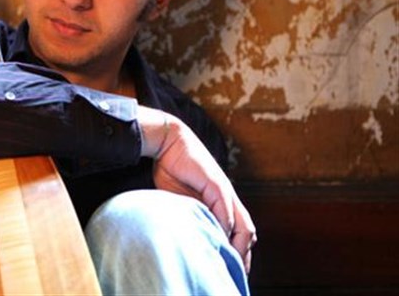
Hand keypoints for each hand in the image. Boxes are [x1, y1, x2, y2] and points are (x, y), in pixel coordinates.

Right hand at [137, 106, 256, 271]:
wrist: (169, 143)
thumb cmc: (172, 169)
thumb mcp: (181, 200)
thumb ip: (190, 215)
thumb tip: (192, 236)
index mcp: (221, 203)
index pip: (240, 233)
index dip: (238, 253)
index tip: (232, 270)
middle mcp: (228, 199)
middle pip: (248, 233)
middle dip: (243, 256)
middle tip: (236, 273)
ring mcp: (225, 192)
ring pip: (243, 226)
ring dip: (238, 246)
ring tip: (231, 261)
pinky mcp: (216, 185)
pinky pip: (225, 211)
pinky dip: (223, 227)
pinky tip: (218, 238)